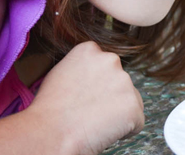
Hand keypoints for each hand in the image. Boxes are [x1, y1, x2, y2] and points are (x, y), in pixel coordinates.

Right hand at [27, 41, 144, 154]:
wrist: (50, 134)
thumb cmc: (48, 110)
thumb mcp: (60, 73)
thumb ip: (82, 68)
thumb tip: (94, 76)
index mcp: (90, 49)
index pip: (105, 66)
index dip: (96, 85)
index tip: (84, 96)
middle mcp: (110, 59)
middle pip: (119, 81)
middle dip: (110, 96)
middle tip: (89, 112)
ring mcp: (124, 81)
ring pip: (130, 100)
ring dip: (117, 112)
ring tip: (94, 122)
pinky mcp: (133, 104)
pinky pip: (136, 121)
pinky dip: (125, 130)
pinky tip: (104, 132)